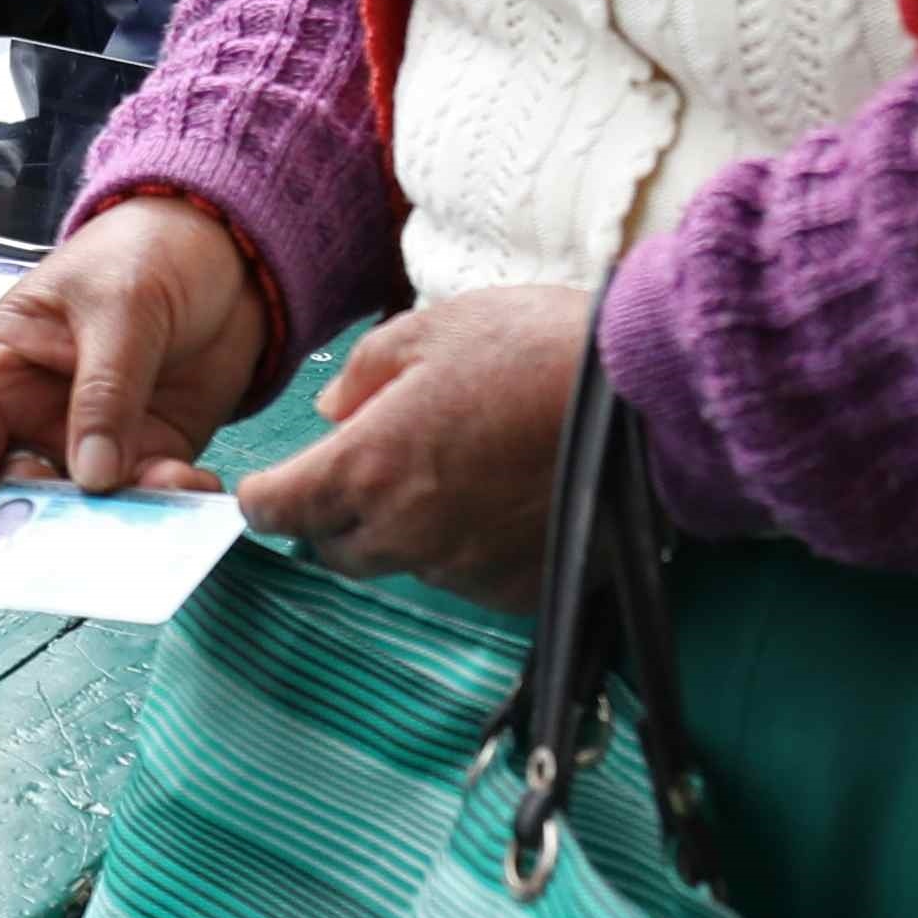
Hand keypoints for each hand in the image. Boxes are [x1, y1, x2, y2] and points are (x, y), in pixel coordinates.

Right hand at [0, 193, 275, 580]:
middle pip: (15, 502)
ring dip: (116, 531)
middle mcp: (35, 420)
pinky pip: (151, 503)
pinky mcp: (153, 456)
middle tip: (66, 570)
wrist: (228, 246)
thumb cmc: (145, 252)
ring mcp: (94, 445)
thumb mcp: (119, 307)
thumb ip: (105, 393)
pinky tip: (199, 493)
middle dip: (35, 543)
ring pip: (86, 515)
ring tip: (157, 525)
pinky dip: (172, 510)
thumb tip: (93, 480)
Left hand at [229, 280, 594, 595]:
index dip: (268, 494)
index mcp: (368, 466)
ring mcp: (464, 569)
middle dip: (335, 515)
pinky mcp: (516, 590)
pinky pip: (466, 578)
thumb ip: (364, 373)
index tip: (275, 482)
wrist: (649, 399)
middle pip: (335, 548)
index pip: (276, 510)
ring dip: (407, 530)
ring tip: (455, 471)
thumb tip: (331, 412)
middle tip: (368, 468)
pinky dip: (467, 548)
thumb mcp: (433, 328)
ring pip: (403, 564)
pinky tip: (501, 499)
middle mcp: (406, 533)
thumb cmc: (539, 349)